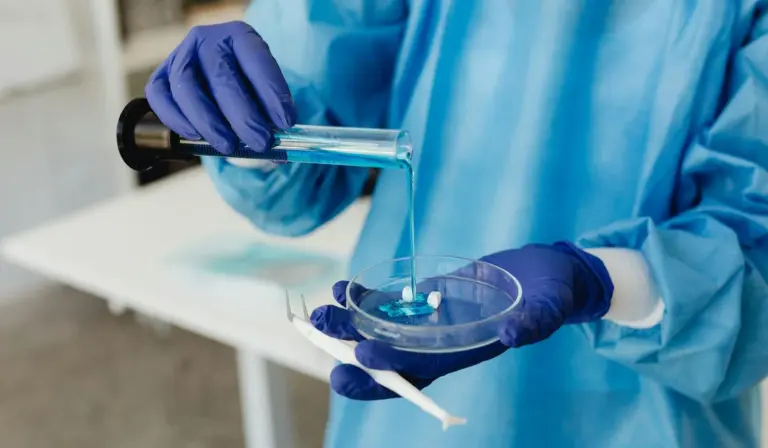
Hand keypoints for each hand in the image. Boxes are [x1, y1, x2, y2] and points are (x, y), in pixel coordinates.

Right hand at [145, 21, 295, 154]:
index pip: (256, 60)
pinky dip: (177, 120)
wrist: (217, 77)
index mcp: (240, 36)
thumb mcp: (263, 88)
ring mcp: (180, 56)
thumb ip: (270, 112)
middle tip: (261, 142)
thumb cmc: (246, 85)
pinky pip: (160, 97)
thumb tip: (281, 145)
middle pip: (222, 78)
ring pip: (187, 88)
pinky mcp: (160, 76)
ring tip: (229, 147)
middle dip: (244, 117)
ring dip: (209, 123)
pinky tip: (196, 137)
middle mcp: (207, 40)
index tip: (285, 122)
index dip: (271, 92)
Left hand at [311, 242, 612, 399]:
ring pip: (381, 329)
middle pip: (389, 356)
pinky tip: (342, 288)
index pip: (421, 369)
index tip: (362, 357)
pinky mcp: (426, 297)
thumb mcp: (548, 308)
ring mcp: (431, 320)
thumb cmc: (552, 294)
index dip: (389, 369)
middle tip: (320, 330)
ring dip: (349, 322)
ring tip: (320, 309)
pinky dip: (364, 298)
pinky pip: (389, 304)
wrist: (546, 273)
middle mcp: (441, 342)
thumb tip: (514, 334)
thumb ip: (533, 321)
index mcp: (465, 352)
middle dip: (352, 349)